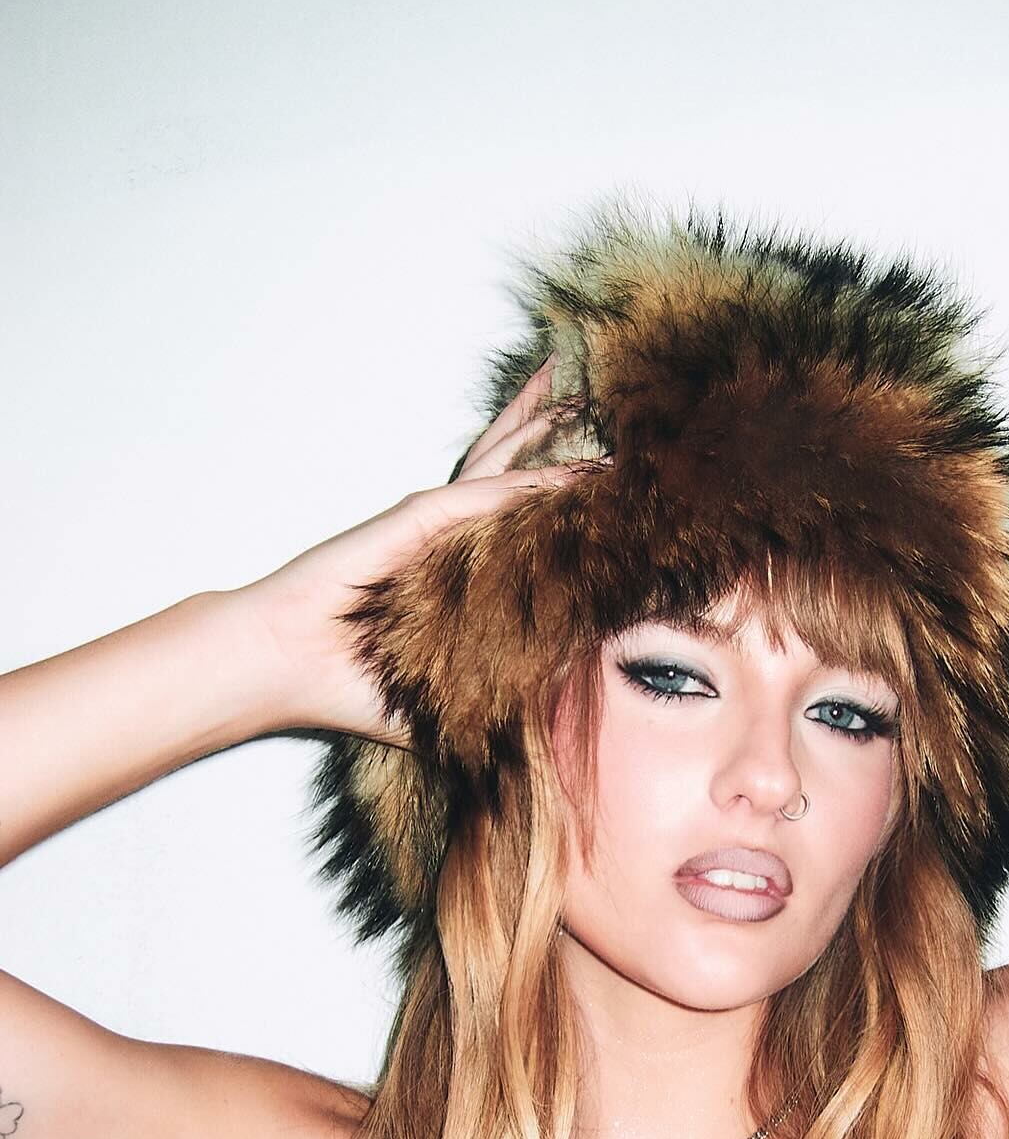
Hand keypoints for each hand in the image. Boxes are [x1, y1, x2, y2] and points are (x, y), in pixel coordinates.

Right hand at [227, 356, 600, 745]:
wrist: (283, 665)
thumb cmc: (348, 685)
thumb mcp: (440, 705)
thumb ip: (490, 713)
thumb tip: (537, 749)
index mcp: (446, 569)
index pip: (508, 522)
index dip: (548, 497)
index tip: (595, 481)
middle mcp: (442, 537)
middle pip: (505, 470)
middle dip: (544, 431)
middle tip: (589, 399)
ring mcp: (429, 524)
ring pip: (499, 464)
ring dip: (538, 428)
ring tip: (575, 389)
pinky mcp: (414, 522)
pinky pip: (484, 496)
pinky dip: (528, 483)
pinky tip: (569, 473)